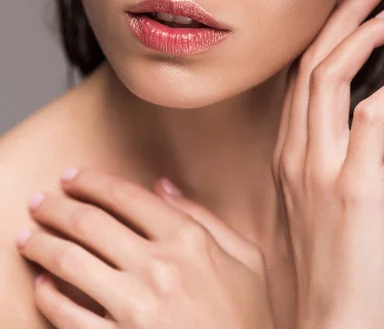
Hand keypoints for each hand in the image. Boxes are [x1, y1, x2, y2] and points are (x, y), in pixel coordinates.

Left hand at [16, 168, 270, 327]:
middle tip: (38, 201)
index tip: (71, 176)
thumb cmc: (250, 317)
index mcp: (189, 240)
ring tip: (26, 236)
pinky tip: (40, 286)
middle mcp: (160, 267)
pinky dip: (49, 299)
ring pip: (72, 263)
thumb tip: (163, 186)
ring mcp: (138, 308)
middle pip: (91, 224)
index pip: (126, 197)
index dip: (92, 182)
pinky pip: (72, 317)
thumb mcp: (247, 258)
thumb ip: (205, 216)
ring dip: (42, 245)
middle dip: (57, 207)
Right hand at [269, 0, 383, 328]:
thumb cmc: (343, 266)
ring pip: (329, 80)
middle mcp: (298, 154)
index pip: (301, 81)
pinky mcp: (352, 188)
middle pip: (312, 66)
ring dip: (363, 38)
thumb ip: (371, 158)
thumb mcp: (352, 203)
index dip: (323, 38)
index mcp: (292, 156)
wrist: (336, 325)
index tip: (348, 11)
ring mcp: (319, 168)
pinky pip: (371, 119)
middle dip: (342, 20)